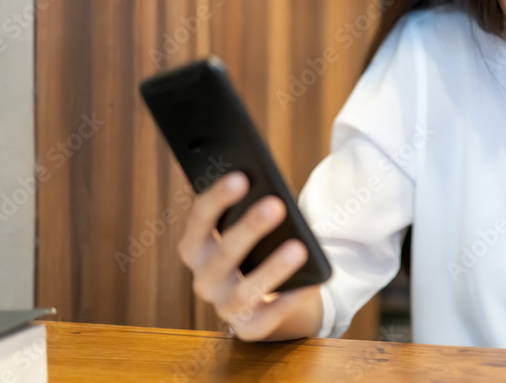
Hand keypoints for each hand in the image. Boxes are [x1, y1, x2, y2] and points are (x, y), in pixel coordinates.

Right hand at [177, 171, 313, 339]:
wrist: (277, 297)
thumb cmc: (262, 248)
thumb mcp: (252, 225)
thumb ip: (249, 203)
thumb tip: (256, 176)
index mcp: (197, 246)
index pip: (199, 219)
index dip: (218, 198)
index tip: (241, 176)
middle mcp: (204, 278)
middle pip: (223, 253)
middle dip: (249, 228)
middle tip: (275, 204)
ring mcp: (224, 307)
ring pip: (244, 291)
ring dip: (271, 268)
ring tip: (298, 247)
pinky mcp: (249, 329)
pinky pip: (267, 318)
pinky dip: (286, 301)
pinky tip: (308, 284)